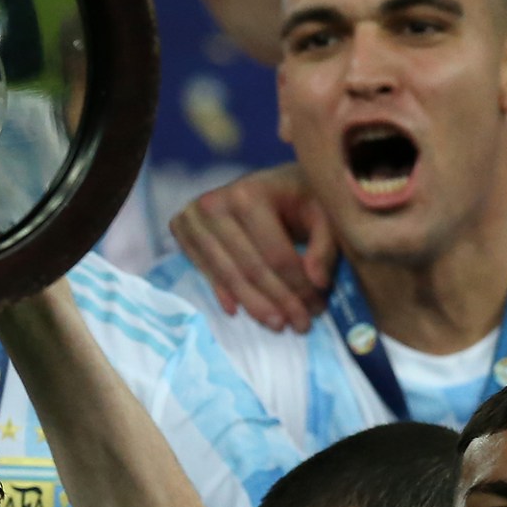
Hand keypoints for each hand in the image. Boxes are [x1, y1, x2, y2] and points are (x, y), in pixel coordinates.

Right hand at [163, 161, 337, 331]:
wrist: (269, 180)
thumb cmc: (300, 196)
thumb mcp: (323, 214)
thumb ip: (325, 246)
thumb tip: (317, 283)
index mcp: (249, 194)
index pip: (275, 254)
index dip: (298, 287)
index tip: (317, 309)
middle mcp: (214, 204)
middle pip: (250, 268)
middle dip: (279, 301)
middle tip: (301, 325)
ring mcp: (192, 218)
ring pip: (228, 275)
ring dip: (255, 306)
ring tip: (278, 325)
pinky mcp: (181, 230)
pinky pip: (207, 272)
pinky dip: (225, 293)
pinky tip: (240, 311)